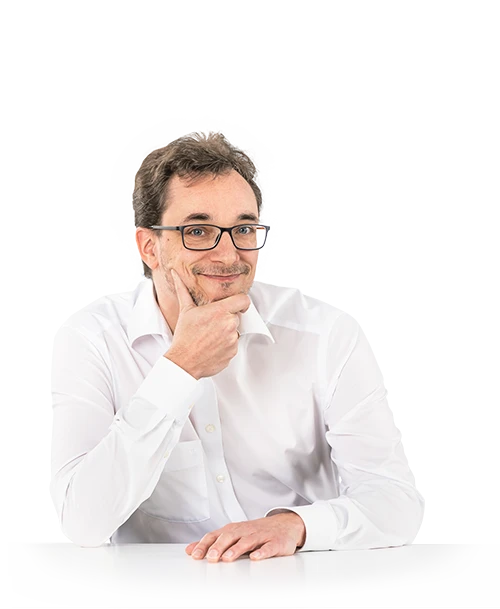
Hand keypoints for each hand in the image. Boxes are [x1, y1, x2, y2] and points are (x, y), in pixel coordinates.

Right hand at [166, 268, 250, 379]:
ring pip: (235, 331)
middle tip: (213, 323)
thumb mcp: (185, 310)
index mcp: (220, 311)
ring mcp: (232, 339)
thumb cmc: (184, 337)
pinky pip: (234, 345)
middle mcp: (229, 324)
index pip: (243, 300)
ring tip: (211, 336)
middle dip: (228, 318)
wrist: (184, 361)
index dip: (241, 302)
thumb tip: (175, 275)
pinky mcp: (233, 352)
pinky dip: (226, 345)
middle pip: (237, 316)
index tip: (237, 304)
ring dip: (227, 332)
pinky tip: (213, 345)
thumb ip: (183, 290)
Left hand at [185, 513, 305, 562]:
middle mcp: (245, 531)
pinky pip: (268, 547)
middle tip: (210, 557)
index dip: (205, 544)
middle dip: (219, 546)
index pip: (216, 535)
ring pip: (247, 541)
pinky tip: (255, 558)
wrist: (285, 524)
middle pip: (230, 536)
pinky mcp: (275, 542)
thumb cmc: (255, 532)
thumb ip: (213, 542)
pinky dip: (262, 552)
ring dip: (237, 549)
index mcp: (234, 530)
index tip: (194, 554)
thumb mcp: (234, 535)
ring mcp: (261, 536)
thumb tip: (190, 549)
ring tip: (227, 558)